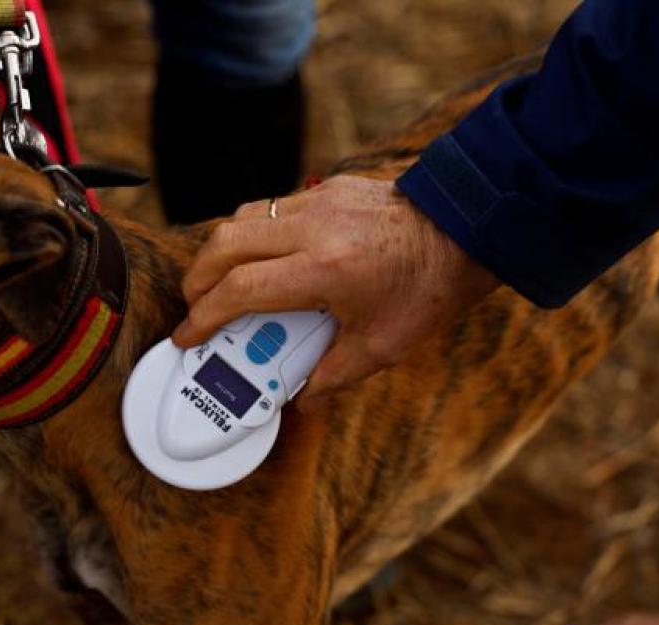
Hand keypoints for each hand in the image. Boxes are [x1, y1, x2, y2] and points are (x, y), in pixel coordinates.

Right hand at [172, 176, 499, 411]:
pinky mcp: (329, 188)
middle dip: (198, 278)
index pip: (240, 290)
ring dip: (221, 251)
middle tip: (195, 307)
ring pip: (242, 218)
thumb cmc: (430, 289)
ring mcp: (319, 201)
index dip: (204, 317)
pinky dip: (253, 233)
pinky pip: (272, 207)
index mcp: (324, 270)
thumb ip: (333, 376)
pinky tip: (263, 259)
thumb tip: (301, 402)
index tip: (188, 337)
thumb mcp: (383, 346)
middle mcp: (313, 228)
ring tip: (221, 283)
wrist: (470, 229)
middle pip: (225, 245)